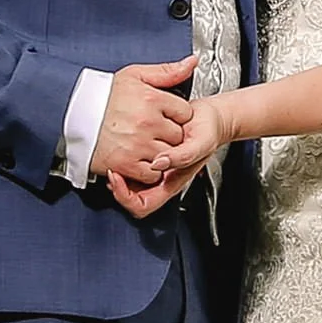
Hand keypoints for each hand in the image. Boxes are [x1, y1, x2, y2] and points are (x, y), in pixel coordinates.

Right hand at [90, 56, 197, 185]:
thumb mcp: (135, 75)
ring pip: (168, 155)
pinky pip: (152, 173)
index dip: (176, 115)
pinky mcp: (126, 163)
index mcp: (151, 99)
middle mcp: (147, 122)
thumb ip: (167, 71)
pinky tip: (140, 157)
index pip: (185, 112)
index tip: (164, 115)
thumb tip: (192, 62)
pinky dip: (149, 169)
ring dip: (161, 152)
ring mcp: (137, 144)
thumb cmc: (102, 95)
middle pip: (178, 135)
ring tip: (146, 143)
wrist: (71, 115)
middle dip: (170, 134)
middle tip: (154, 130)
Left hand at [107, 93, 231, 216]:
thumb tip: (158, 164)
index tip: (117, 179)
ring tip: (114, 155)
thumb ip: (182, 156)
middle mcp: (159, 179)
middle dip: (116, 185)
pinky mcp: (148, 153)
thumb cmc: (208, 132)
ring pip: (127, 180)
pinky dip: (123, 156)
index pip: (141, 205)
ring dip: (118, 171)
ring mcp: (153, 168)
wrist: (210, 117)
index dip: (125, 197)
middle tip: (111, 167)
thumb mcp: (201, 143)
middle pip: (129, 196)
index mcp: (171, 184)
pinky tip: (122, 143)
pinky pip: (130, 162)